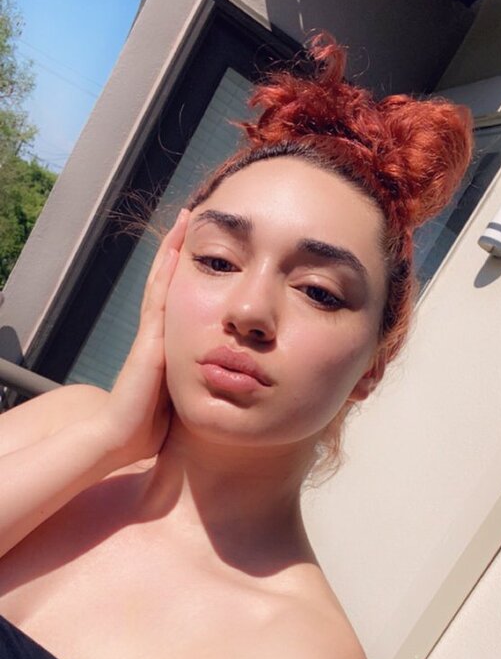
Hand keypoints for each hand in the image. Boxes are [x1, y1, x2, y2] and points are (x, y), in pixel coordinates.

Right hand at [93, 208, 189, 466]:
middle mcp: (156, 334)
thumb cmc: (149, 427)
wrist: (121, 438)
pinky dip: (166, 273)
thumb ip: (194, 384)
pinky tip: (176, 251)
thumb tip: (222, 382)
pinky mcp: (149, 341)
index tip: (199, 249)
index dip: (184, 275)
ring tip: (185, 222)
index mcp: (164, 347)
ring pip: (161, 282)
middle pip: (166, 283)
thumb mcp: (181, 399)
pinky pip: (159, 298)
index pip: (176, 301)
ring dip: (172, 251)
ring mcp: (150, 334)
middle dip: (177, 252)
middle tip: (190, 220)